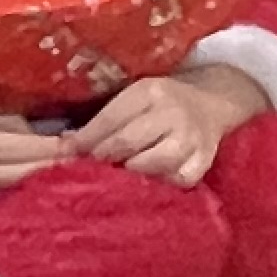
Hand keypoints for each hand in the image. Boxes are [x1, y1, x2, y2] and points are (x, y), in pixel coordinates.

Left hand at [67, 68, 262, 184]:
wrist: (211, 102)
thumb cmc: (161, 103)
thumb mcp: (134, 98)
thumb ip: (104, 119)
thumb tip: (65, 145)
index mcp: (149, 92)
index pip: (110, 118)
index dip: (85, 139)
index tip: (66, 153)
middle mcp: (172, 112)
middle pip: (127, 142)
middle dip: (102, 159)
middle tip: (86, 170)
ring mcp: (191, 137)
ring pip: (152, 164)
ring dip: (129, 174)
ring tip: (116, 178)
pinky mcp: (205, 160)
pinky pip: (178, 180)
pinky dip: (160, 184)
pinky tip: (148, 184)